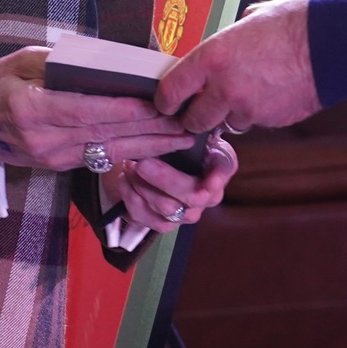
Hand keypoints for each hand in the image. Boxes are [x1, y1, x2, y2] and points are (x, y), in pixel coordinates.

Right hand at [0, 47, 196, 171]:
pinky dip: (131, 152)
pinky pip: (101, 158)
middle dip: (148, 129)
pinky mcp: (60, 165)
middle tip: (184, 122)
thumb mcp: (23, 61)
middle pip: (104, 133)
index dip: (121, 109)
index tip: (154, 104)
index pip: (85, 111)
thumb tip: (104, 65)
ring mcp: (52, 157)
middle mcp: (43, 139)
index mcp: (31, 110)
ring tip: (181, 138)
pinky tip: (156, 147)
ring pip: (108, 151)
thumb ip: (60, 64)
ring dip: (148, 146)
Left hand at [102, 136, 237, 231]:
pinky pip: (145, 218)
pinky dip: (130, 198)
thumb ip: (194, 129)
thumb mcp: (192, 130)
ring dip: (143, 186)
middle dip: (164, 179)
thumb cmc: (181, 141)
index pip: (222, 175)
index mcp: (219, 170)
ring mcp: (186, 213)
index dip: (216, 180)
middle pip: (190, 196)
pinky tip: (124, 179)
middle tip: (142, 163)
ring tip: (129, 166)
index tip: (208, 180)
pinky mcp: (163, 223)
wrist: (165, 160)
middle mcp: (207, 196)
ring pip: (166, 209)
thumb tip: (187, 124)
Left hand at [154, 0, 321, 134]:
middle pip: (194, 120)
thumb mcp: (250, 20)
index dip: (166, 101)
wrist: (333, 45)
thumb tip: (225, 44)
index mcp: (213, 57)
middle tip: (200, 109)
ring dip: (230, 114)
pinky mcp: (271, 121)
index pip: (171, 89)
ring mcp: (249, 108)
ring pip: (227, 122)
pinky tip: (270, 93)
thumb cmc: (295, 24)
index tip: (166, 103)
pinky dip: (257, 114)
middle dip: (195, 117)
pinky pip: (255, 122)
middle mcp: (225, 87)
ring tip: (247, 91)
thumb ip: (229, 39)